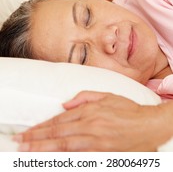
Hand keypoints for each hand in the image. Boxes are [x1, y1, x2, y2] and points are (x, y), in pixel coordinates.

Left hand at [14, 91, 172, 151]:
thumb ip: (84, 97)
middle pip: (58, 134)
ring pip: (65, 146)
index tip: (27, 132)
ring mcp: (96, 142)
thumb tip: (64, 105)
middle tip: (20, 143)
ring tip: (28, 152)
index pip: (60, 120)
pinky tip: (52, 160)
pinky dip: (64, 159)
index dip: (41, 127)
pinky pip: (79, 157)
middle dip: (36, 139)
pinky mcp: (103, 154)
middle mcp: (91, 126)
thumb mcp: (106, 96)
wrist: (148, 125)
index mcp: (90, 111)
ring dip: (44, 149)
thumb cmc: (127, 109)